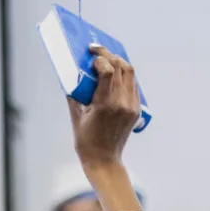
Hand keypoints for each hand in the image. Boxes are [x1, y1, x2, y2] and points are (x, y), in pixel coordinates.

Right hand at [67, 46, 140, 169]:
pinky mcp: (136, 109)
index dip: (100, 59)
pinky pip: (132, 85)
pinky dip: (124, 75)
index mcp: (105, 105)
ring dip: (119, 62)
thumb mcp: (76, 117)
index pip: (108, 72)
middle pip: (122, 68)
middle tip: (97, 50)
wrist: (104, 160)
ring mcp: (132, 106)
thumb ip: (75, 95)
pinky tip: (114, 74)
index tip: (91, 55)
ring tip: (107, 58)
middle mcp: (122, 103)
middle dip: (109, 55)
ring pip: (130, 73)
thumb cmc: (85, 141)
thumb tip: (73, 75)